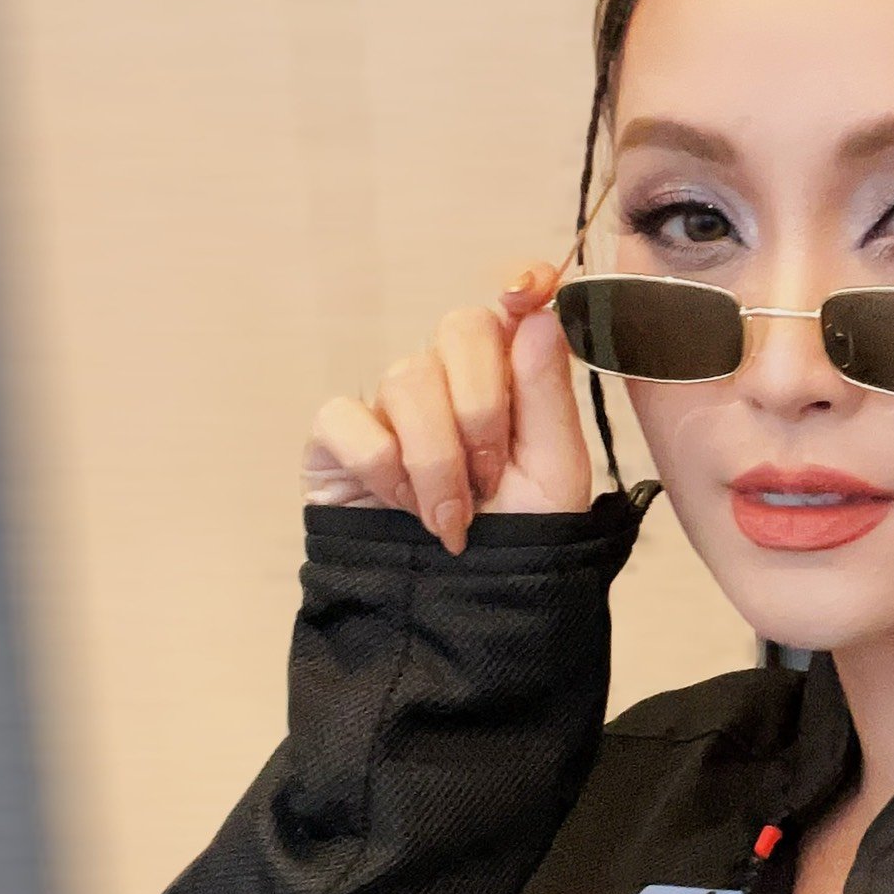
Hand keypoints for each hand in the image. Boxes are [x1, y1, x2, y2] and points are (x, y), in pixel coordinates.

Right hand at [301, 261, 591, 551]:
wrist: (462, 609)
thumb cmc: (515, 539)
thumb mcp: (555, 474)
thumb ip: (549, 394)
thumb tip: (539, 316)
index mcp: (511, 376)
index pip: (515, 302)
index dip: (524, 283)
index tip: (528, 294)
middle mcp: (450, 377)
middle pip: (461, 328)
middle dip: (483, 409)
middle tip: (491, 478)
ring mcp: (390, 403)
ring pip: (409, 381)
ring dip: (438, 463)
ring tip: (452, 518)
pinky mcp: (337, 435)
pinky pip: (352, 422)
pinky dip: (382, 471)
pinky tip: (398, 505)